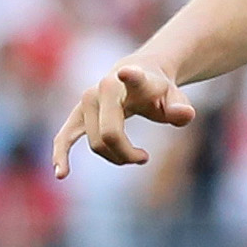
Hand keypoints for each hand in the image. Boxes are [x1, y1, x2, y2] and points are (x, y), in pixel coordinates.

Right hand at [51, 61, 195, 176]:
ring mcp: (87, 101)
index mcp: (132, 79)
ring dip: (116, 158)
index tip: (126, 72)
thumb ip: (180, 108)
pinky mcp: (77, 115)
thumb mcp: (175, 98)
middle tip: (144, 157)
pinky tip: (60, 174)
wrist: (135, 73)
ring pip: (96, 144)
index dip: (130, 76)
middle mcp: (103, 88)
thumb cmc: (157, 91)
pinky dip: (61, 154)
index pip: (132, 78)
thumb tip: (186, 114)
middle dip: (127, 154)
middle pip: (110, 135)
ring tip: (137, 156)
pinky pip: (65, 137)